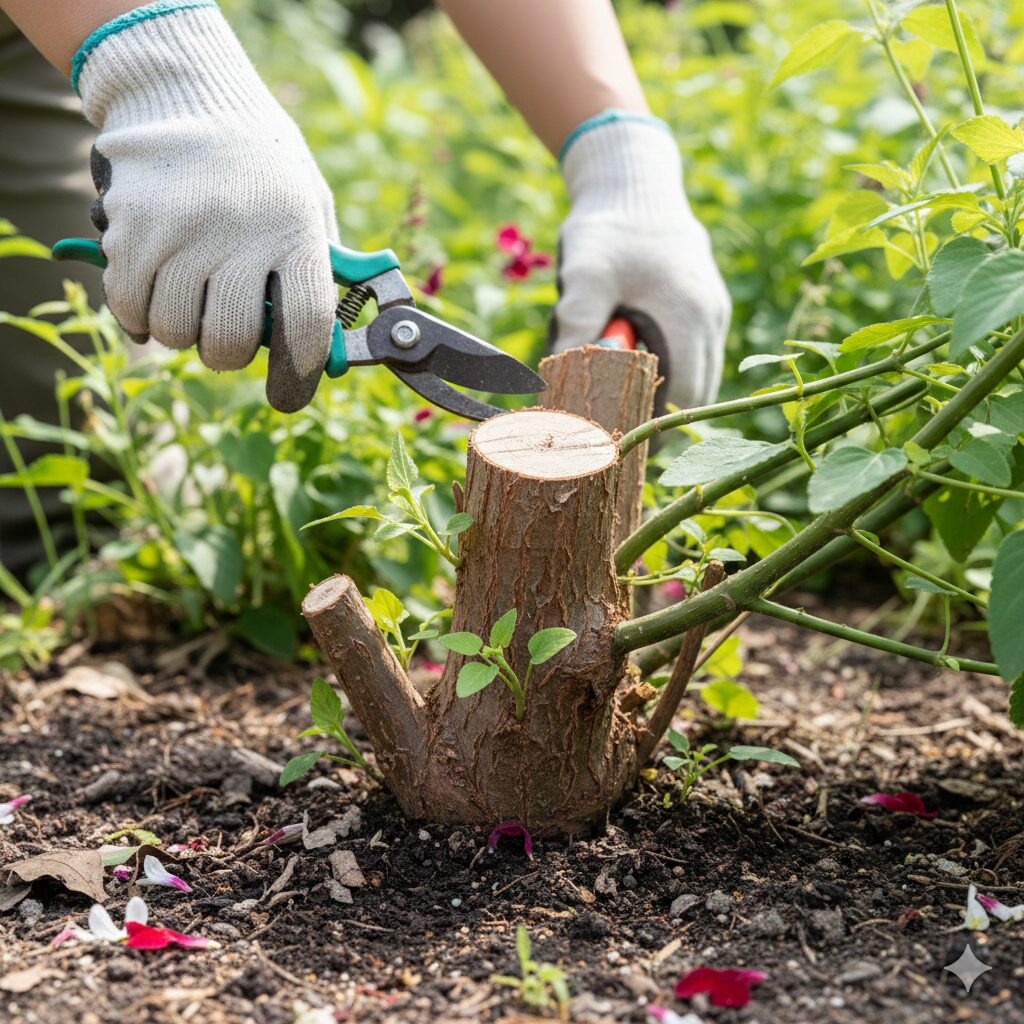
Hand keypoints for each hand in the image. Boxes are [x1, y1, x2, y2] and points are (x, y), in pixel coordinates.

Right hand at [75, 3, 337, 411]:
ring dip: (182, 332)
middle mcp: (241, 234)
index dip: (299, 372)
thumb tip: (326, 348)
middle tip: (228, 337)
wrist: (191, 93)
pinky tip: (154, 295)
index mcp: (297, 232)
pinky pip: (129, 307)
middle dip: (228, 354)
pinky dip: (140, 315)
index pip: (305, 325)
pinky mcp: (130, 227)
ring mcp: (181, 231)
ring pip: (174, 331)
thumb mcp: (310, 204)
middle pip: (229, 341)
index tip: (289, 393)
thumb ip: (319, 270)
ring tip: (190, 303)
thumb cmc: (263, 166)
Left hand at [550, 115, 730, 409]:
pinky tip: (628, 362)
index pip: (683, 399)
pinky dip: (665, 370)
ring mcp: (714, 314)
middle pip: (694, 397)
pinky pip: (693, 358)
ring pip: (696, 379)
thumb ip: (577, 323)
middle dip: (654, 415)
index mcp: (689, 316)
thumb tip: (561, 381)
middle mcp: (711, 319)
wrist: (633, 183)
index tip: (616, 436)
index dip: (652, 426)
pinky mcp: (706, 309)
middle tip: (611, 422)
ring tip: (616, 388)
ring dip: (659, 392)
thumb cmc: (608, 227)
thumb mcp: (585, 272)